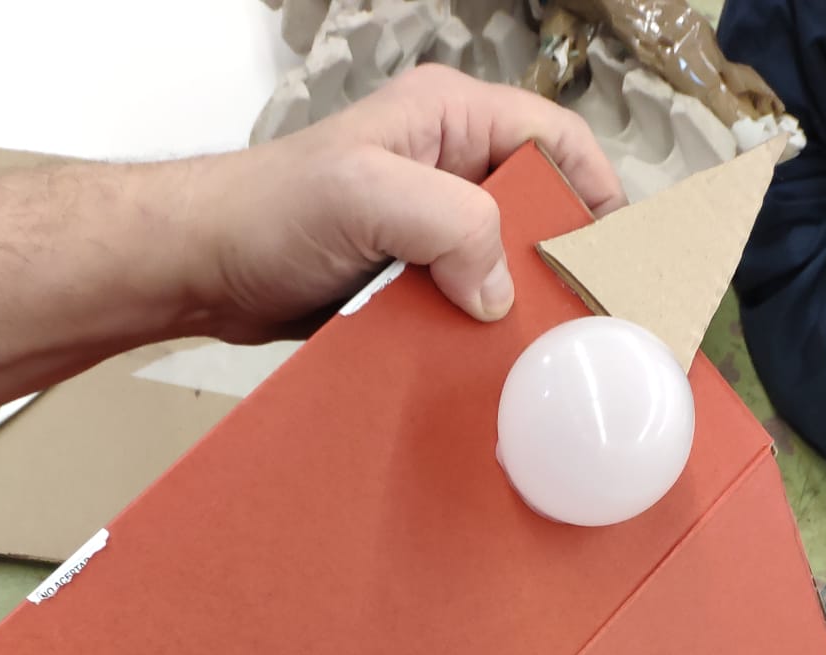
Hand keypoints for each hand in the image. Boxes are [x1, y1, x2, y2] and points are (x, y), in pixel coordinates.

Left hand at [184, 67, 624, 339]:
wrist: (205, 268)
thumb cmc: (265, 211)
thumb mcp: (365, 195)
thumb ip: (448, 224)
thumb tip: (500, 287)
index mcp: (449, 118)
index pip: (556, 140)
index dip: (597, 193)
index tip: (621, 253)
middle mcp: (447, 169)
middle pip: (540, 211)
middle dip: (562, 263)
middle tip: (589, 316)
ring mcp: (429, 230)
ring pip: (505, 268)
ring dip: (520, 310)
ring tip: (545, 349)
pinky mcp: (410, 281)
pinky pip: (466, 308)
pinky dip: (479, 338)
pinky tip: (488, 364)